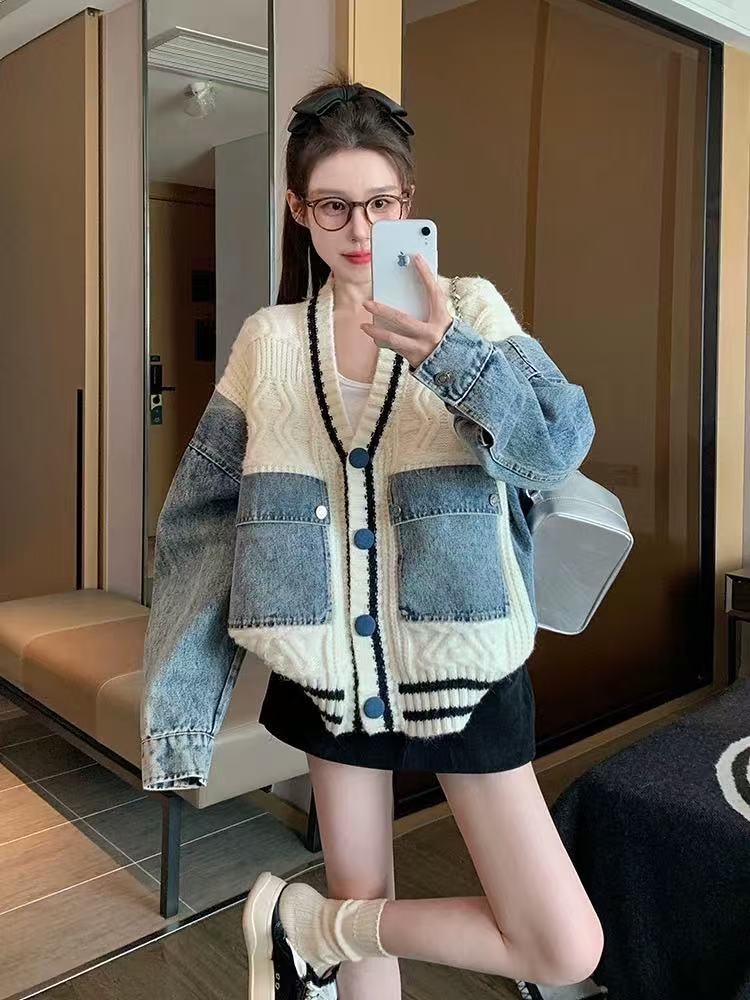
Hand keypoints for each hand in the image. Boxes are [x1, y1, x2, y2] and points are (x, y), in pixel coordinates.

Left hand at [360, 254, 452, 368]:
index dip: (426, 275)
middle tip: (367, 302)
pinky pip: (395, 348)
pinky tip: (375, 338)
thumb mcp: (443, 321)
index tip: (416, 259)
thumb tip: (409, 293)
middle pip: (402, 319)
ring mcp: (421, 348)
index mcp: (442, 319)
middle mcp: (432, 334)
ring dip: (376, 332)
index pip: (433, 293)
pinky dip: (384, 342)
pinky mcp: (414, 359)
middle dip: (382, 310)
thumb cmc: (447, 338)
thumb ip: (429, 309)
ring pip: (393, 339)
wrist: (456, 365)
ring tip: (364, 325)